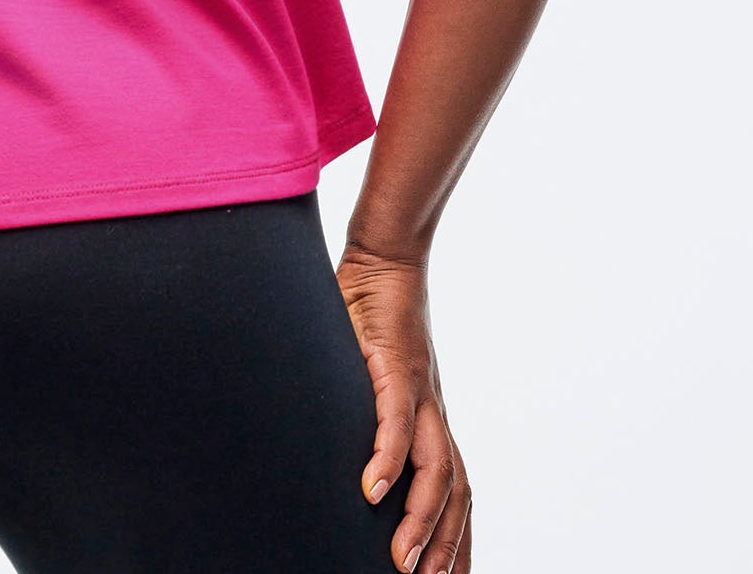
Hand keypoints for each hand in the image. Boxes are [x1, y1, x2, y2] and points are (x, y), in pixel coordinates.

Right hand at [335, 241, 472, 572]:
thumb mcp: (366, 373)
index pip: (455, 488)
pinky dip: (387, 461)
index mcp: (429, 415)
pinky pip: (396, 423)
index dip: (457, 537)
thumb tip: (341, 446)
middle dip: (447, 547)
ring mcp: (418, 389)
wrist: (383, 256)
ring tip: (404, 565)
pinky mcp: (394, 365)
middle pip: (455, 491)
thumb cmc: (369, 312)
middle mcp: (433, 410)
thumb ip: (364, 406)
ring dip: (422, 521)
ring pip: (434, 469)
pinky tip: (372, 493)